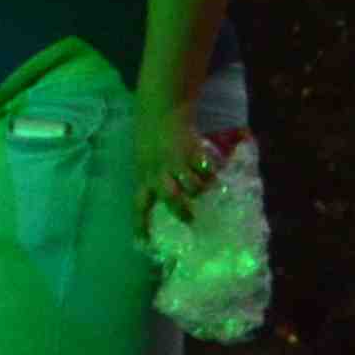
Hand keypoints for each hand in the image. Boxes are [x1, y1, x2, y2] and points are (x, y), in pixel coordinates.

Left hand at [139, 100, 218, 216]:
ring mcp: (175, 161)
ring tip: (205, 188)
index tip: (143, 245)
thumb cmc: (151, 141)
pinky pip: (205, 169)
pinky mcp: (191, 150)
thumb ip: (152, 181)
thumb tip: (170, 203)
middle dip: (182, 211)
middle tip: (191, 220)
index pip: (139, 206)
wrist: (160, 110)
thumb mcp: (144, 163)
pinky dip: (212, 174)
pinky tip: (214, 171)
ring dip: (200, 190)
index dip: (141, 226)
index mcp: (143, 177)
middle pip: (170, 198)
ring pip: (192, 186)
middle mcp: (158, 172)